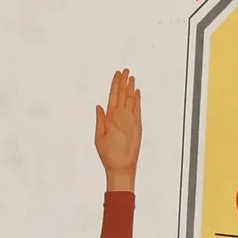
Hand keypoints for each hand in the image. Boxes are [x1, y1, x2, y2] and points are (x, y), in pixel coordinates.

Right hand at [94, 68, 140, 190]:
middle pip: (123, 94)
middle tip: (126, 70)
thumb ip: (100, 120)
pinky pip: (138, 109)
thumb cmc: (108, 155)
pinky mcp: (138, 127)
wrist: (122, 167)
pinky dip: (137, 100)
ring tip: (132, 77)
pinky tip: (137, 92)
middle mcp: (122, 116)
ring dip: (131, 88)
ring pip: (132, 100)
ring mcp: (132, 121)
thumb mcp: (99, 137)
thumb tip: (99, 106)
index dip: (115, 83)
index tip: (117, 74)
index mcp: (111, 118)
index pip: (113, 96)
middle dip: (124, 81)